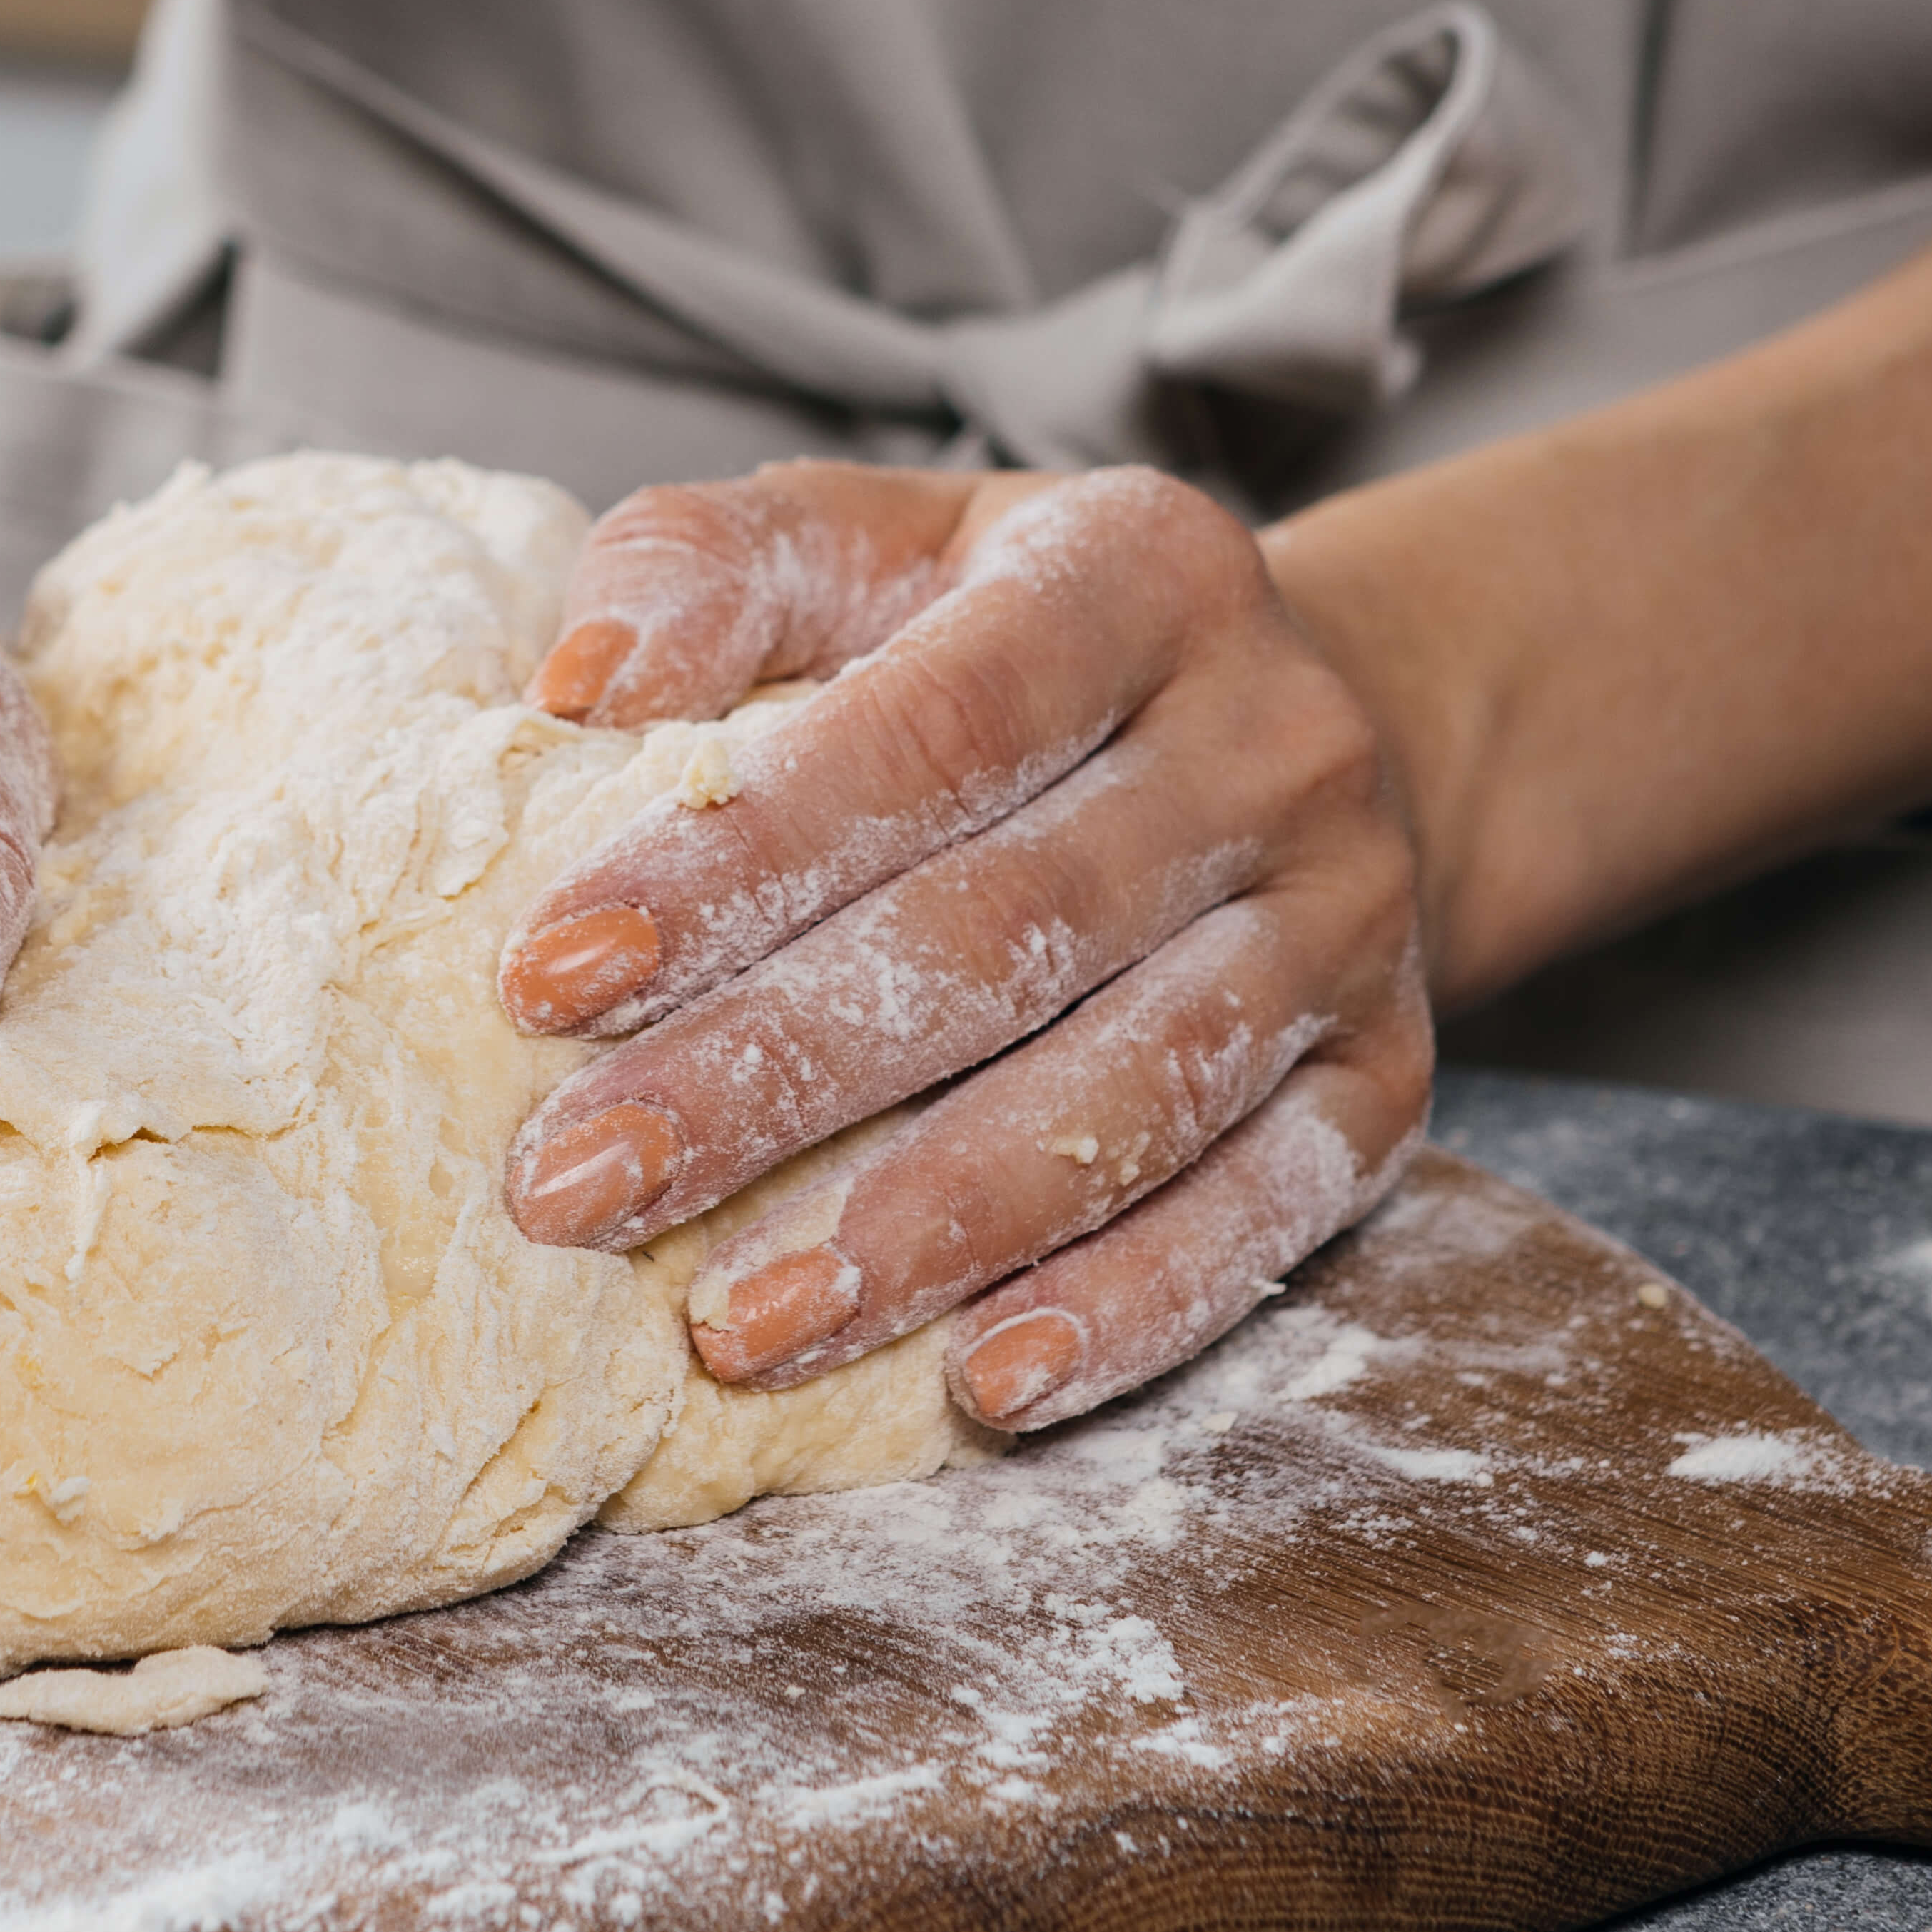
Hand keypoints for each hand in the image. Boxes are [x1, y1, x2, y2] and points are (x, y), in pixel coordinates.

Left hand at [498, 465, 1427, 1432]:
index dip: (737, 859)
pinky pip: (1268, 1212)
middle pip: (1010, 930)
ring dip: (929, 1227)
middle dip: (774, 1074)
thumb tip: (575, 684)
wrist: (1319, 716)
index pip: (929, 728)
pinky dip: (1131, 1306)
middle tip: (572, 1190)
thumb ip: (717, 571)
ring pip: (1137, 1090)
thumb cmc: (1013, 647)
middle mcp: (1272, 745)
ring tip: (734, 1331)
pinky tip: (985, 1385)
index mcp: (1137, 576)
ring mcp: (1348, 924)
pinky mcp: (1388, 1081)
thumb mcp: (879, 546)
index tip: (543, 976)